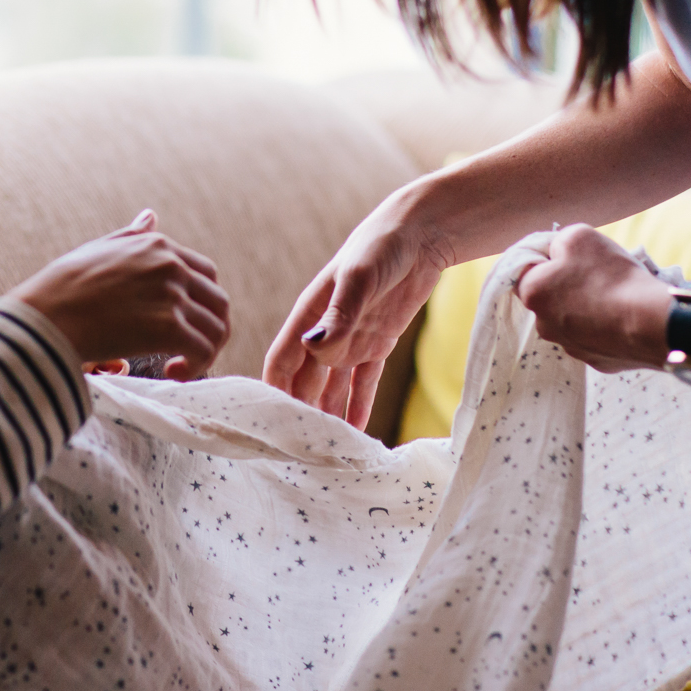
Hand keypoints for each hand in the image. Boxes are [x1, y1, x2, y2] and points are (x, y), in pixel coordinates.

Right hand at [10, 210, 230, 380]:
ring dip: (206, 351)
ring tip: (181, 365)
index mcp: (158, 246)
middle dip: (210, 328)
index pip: (204, 273)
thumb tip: (151, 216)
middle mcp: (171, 266)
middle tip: (189, 351)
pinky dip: (196, 366)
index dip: (201, 301)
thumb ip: (131, 236)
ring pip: (216, 328)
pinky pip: (202, 350)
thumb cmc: (62, 286)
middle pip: (217, 301)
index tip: (185, 323)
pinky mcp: (168, 328)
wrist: (46, 315)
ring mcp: (172, 296)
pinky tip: (173, 373)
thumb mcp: (99, 248)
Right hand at [263, 180, 453, 429]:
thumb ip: (339, 314)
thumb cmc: (382, 247)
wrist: (421, 234)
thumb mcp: (360, 278)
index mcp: (308, 316)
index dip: (272, 393)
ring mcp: (350, 340)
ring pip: (331, 388)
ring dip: (328, 416)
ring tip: (325, 453)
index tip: (268, 429)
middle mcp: (323, 333)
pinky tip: (355, 434)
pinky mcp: (377, 344)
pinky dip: (359, 407)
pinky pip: (363, 384)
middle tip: (298, 456)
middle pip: (304, 383)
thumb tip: (314, 347)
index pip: (281, 362)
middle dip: (299, 415)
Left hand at [515, 225, 669, 372]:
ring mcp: (571, 347)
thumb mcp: (578, 236)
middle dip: (569, 283)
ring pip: (575, 318)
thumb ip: (557, 242)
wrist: (653, 324)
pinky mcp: (597, 361)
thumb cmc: (611, 276)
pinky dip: (608, 326)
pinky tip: (626, 316)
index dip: (548, 257)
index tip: (572, 254)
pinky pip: (598, 337)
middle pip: (552, 296)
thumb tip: (556, 253)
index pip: (526, 270)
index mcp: (532, 294)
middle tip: (598, 273)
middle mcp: (544, 326)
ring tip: (617, 295)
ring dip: (589, 306)